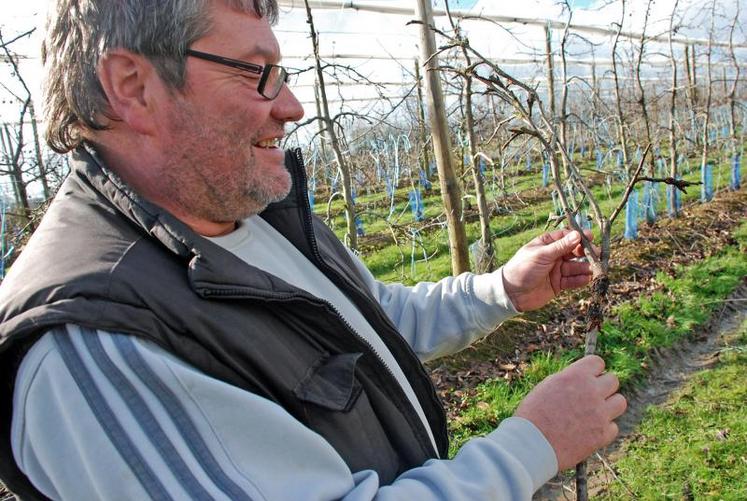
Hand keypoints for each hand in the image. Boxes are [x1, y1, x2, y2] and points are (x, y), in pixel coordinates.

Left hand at [502, 228, 594, 311]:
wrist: (512, 293)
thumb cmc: (522, 268)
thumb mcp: (541, 255)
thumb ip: (560, 247)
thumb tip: (577, 235)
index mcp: (546, 244)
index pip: (566, 237)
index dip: (578, 237)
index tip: (590, 237)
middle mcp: (553, 256)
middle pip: (574, 252)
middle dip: (586, 253)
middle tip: (596, 254)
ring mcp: (556, 270)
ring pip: (575, 267)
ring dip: (585, 267)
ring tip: (594, 268)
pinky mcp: (558, 284)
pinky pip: (572, 281)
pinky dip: (580, 280)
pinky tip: (588, 279)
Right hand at [514, 356, 626, 470]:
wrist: (533, 444)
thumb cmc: (534, 414)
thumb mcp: (548, 386)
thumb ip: (569, 380)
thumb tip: (582, 379)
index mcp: (576, 376)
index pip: (598, 362)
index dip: (593, 370)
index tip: (589, 377)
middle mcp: (592, 391)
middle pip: (613, 381)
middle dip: (603, 387)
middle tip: (591, 397)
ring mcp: (600, 413)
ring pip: (620, 402)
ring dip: (609, 406)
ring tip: (595, 413)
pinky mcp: (603, 434)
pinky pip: (613, 427)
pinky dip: (603, 429)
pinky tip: (589, 431)